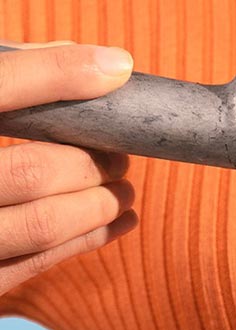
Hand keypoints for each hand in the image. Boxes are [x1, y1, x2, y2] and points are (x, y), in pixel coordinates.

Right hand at [0, 42, 137, 295]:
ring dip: (98, 205)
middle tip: (120, 153)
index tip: (116, 67)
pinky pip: (39, 260)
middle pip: (30, 169)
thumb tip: (87, 64)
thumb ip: (7, 81)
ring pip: (42, 223)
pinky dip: (88, 238)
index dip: (56, 74)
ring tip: (124, 188)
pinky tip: (119, 220)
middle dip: (90, 161)